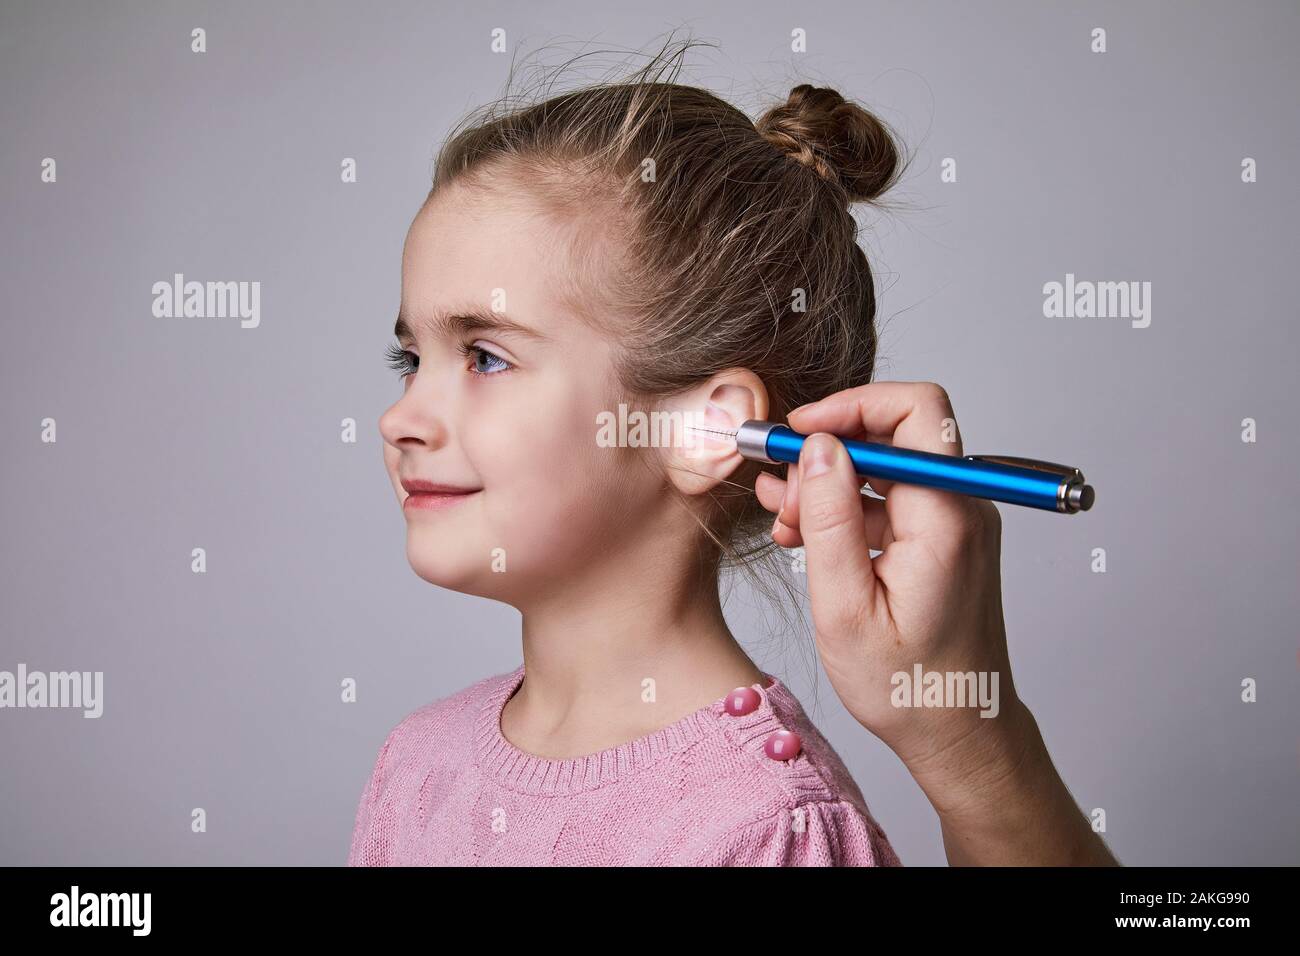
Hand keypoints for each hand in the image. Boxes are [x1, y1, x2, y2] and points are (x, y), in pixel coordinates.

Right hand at [754, 381, 1115, 862]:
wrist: (959, 733)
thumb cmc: (908, 688)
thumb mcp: (846, 607)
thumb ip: (830, 520)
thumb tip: (819, 446)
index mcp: (946, 519)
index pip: (914, 411)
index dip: (849, 406)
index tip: (797, 433)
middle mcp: (962, 508)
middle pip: (893, 433)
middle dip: (828, 450)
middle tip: (778, 490)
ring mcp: (955, 523)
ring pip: (884, 467)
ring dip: (829, 483)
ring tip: (783, 520)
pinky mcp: (943, 539)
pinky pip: (890, 499)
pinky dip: (845, 509)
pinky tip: (805, 536)